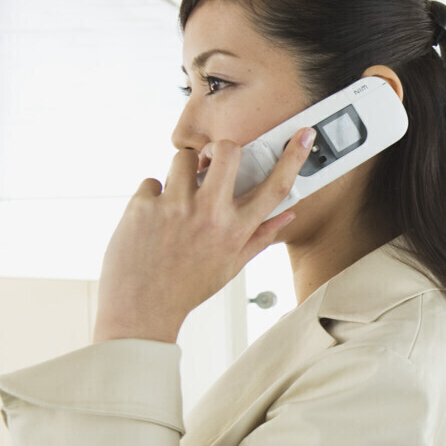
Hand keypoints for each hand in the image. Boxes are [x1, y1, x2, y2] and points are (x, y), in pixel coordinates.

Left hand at [93, 128, 315, 342]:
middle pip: (228, 152)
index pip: (275, 187)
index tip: (304, 136)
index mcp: (236, 230)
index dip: (294, 157)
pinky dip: (152, 196)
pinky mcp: (143, 206)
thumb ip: (260, 235)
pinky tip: (152, 221)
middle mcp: (210, 215)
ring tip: (176, 199)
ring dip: (180, 172)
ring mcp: (175, 207)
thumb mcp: (232, 265)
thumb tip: (287, 213)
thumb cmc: (188, 287)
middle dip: (221, 149)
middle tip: (212, 161)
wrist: (141, 309)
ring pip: (182, 158)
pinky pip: (151, 181)